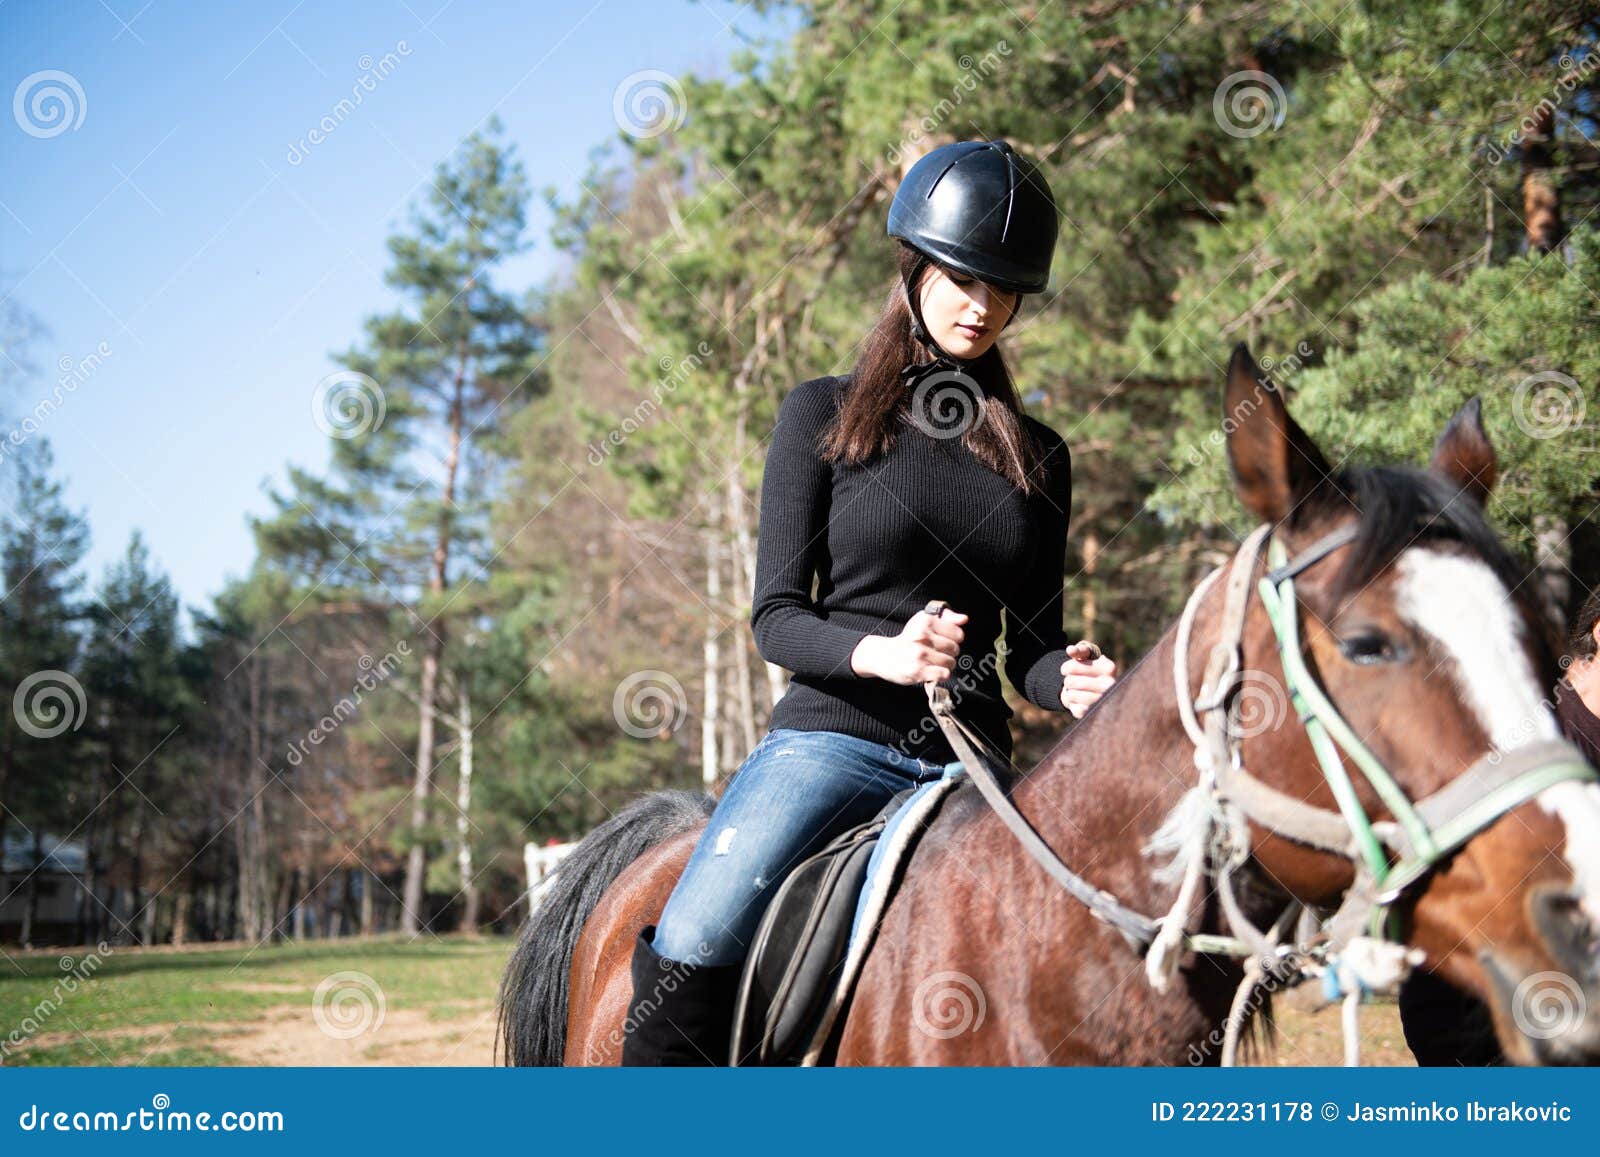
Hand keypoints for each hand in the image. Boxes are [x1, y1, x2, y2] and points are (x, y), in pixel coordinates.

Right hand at [850, 607, 967, 685]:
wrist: (885, 655)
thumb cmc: (909, 638)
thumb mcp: (924, 621)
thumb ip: (947, 618)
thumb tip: (964, 619)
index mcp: (926, 621)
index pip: (958, 634)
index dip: (954, 639)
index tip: (944, 640)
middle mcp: (922, 637)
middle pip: (955, 649)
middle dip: (949, 652)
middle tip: (938, 652)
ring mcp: (920, 655)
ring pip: (951, 662)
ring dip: (945, 664)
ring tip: (935, 661)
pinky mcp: (918, 671)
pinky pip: (944, 674)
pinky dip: (941, 674)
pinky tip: (933, 670)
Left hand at [1061, 640, 1116, 717]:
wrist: (1094, 688)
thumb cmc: (1089, 668)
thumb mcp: (1085, 656)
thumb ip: (1078, 651)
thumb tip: (1070, 650)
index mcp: (1109, 668)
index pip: (1072, 667)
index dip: (1066, 668)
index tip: (1068, 669)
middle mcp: (1110, 685)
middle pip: (1070, 681)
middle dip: (1068, 680)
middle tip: (1074, 681)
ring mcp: (1104, 700)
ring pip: (1071, 695)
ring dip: (1070, 692)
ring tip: (1078, 690)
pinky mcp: (1097, 714)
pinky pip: (1076, 709)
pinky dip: (1074, 705)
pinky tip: (1081, 702)